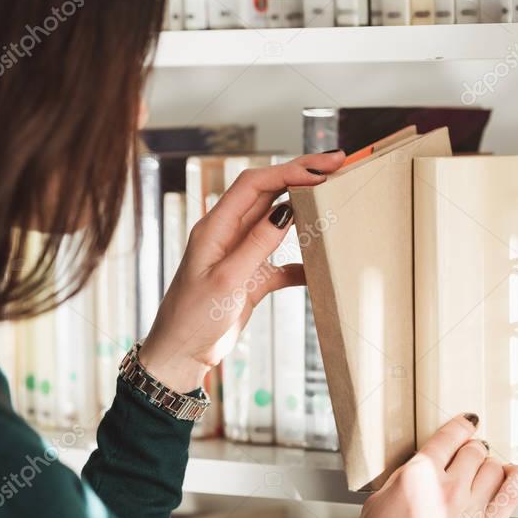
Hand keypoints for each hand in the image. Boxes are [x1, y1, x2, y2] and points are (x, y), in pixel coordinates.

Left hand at [139, 151, 345, 392]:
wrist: (180, 355)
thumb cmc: (192, 318)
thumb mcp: (227, 280)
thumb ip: (256, 244)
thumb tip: (286, 211)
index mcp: (214, 227)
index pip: (254, 185)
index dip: (288, 171)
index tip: (320, 168)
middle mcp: (227, 235)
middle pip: (268, 194)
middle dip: (300, 176)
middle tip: (336, 163)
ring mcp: (240, 255)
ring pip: (276, 222)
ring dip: (303, 210)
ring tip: (332, 196)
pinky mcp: (250, 279)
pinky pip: (281, 263)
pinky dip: (302, 262)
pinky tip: (321, 266)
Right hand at [343, 415, 517, 517]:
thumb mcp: (378, 500)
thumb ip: (406, 479)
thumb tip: (422, 471)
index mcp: (418, 474)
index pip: (448, 437)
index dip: (460, 426)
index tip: (467, 424)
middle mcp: (447, 486)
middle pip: (474, 452)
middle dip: (472, 450)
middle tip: (470, 454)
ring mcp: (470, 509)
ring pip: (494, 469)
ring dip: (490, 466)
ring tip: (486, 471)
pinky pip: (511, 496)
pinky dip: (517, 480)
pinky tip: (515, 475)